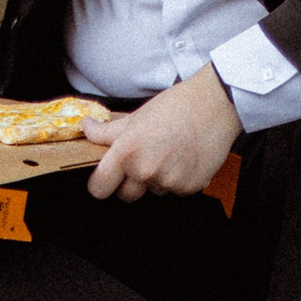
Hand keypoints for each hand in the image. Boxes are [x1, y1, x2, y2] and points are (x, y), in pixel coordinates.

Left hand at [87, 63, 240, 201]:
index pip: (99, 188)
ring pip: (153, 191)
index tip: (105, 177)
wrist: (214, 104)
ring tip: (169, 152)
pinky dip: (177, 179)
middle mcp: (145, 171)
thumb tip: (86, 128)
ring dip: (156, 178)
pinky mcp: (188, 188)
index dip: (100, 183)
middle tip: (143, 157)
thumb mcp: (136, 116)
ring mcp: (168, 182)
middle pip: (125, 195)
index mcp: (127, 152)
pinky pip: (174, 191)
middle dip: (130, 182)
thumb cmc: (175, 106)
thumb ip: (107, 131)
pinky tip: (184, 157)